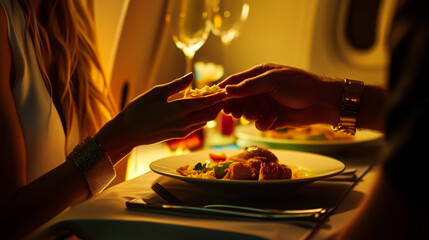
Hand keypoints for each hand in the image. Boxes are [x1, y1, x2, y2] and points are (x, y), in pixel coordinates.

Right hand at [96, 73, 224, 162]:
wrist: (128, 133)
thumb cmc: (138, 110)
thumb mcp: (156, 93)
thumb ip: (176, 85)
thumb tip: (192, 76)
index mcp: (179, 110)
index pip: (206, 102)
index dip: (218, 96)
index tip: (227, 89)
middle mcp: (184, 123)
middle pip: (210, 114)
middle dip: (219, 104)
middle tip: (224, 94)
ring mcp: (183, 131)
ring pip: (205, 121)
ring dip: (212, 111)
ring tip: (215, 100)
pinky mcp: (180, 135)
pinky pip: (197, 125)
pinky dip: (203, 117)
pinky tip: (201, 109)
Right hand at [219, 63, 341, 130]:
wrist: (320, 102)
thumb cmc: (298, 85)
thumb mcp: (271, 80)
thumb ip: (249, 86)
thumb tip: (226, 90)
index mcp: (259, 75)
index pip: (235, 82)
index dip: (224, 90)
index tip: (216, 100)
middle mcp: (260, 90)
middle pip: (238, 99)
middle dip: (235, 106)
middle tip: (234, 112)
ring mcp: (265, 104)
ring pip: (246, 113)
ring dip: (250, 115)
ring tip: (255, 115)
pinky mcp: (271, 118)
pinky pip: (259, 123)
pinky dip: (264, 123)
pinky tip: (273, 120)